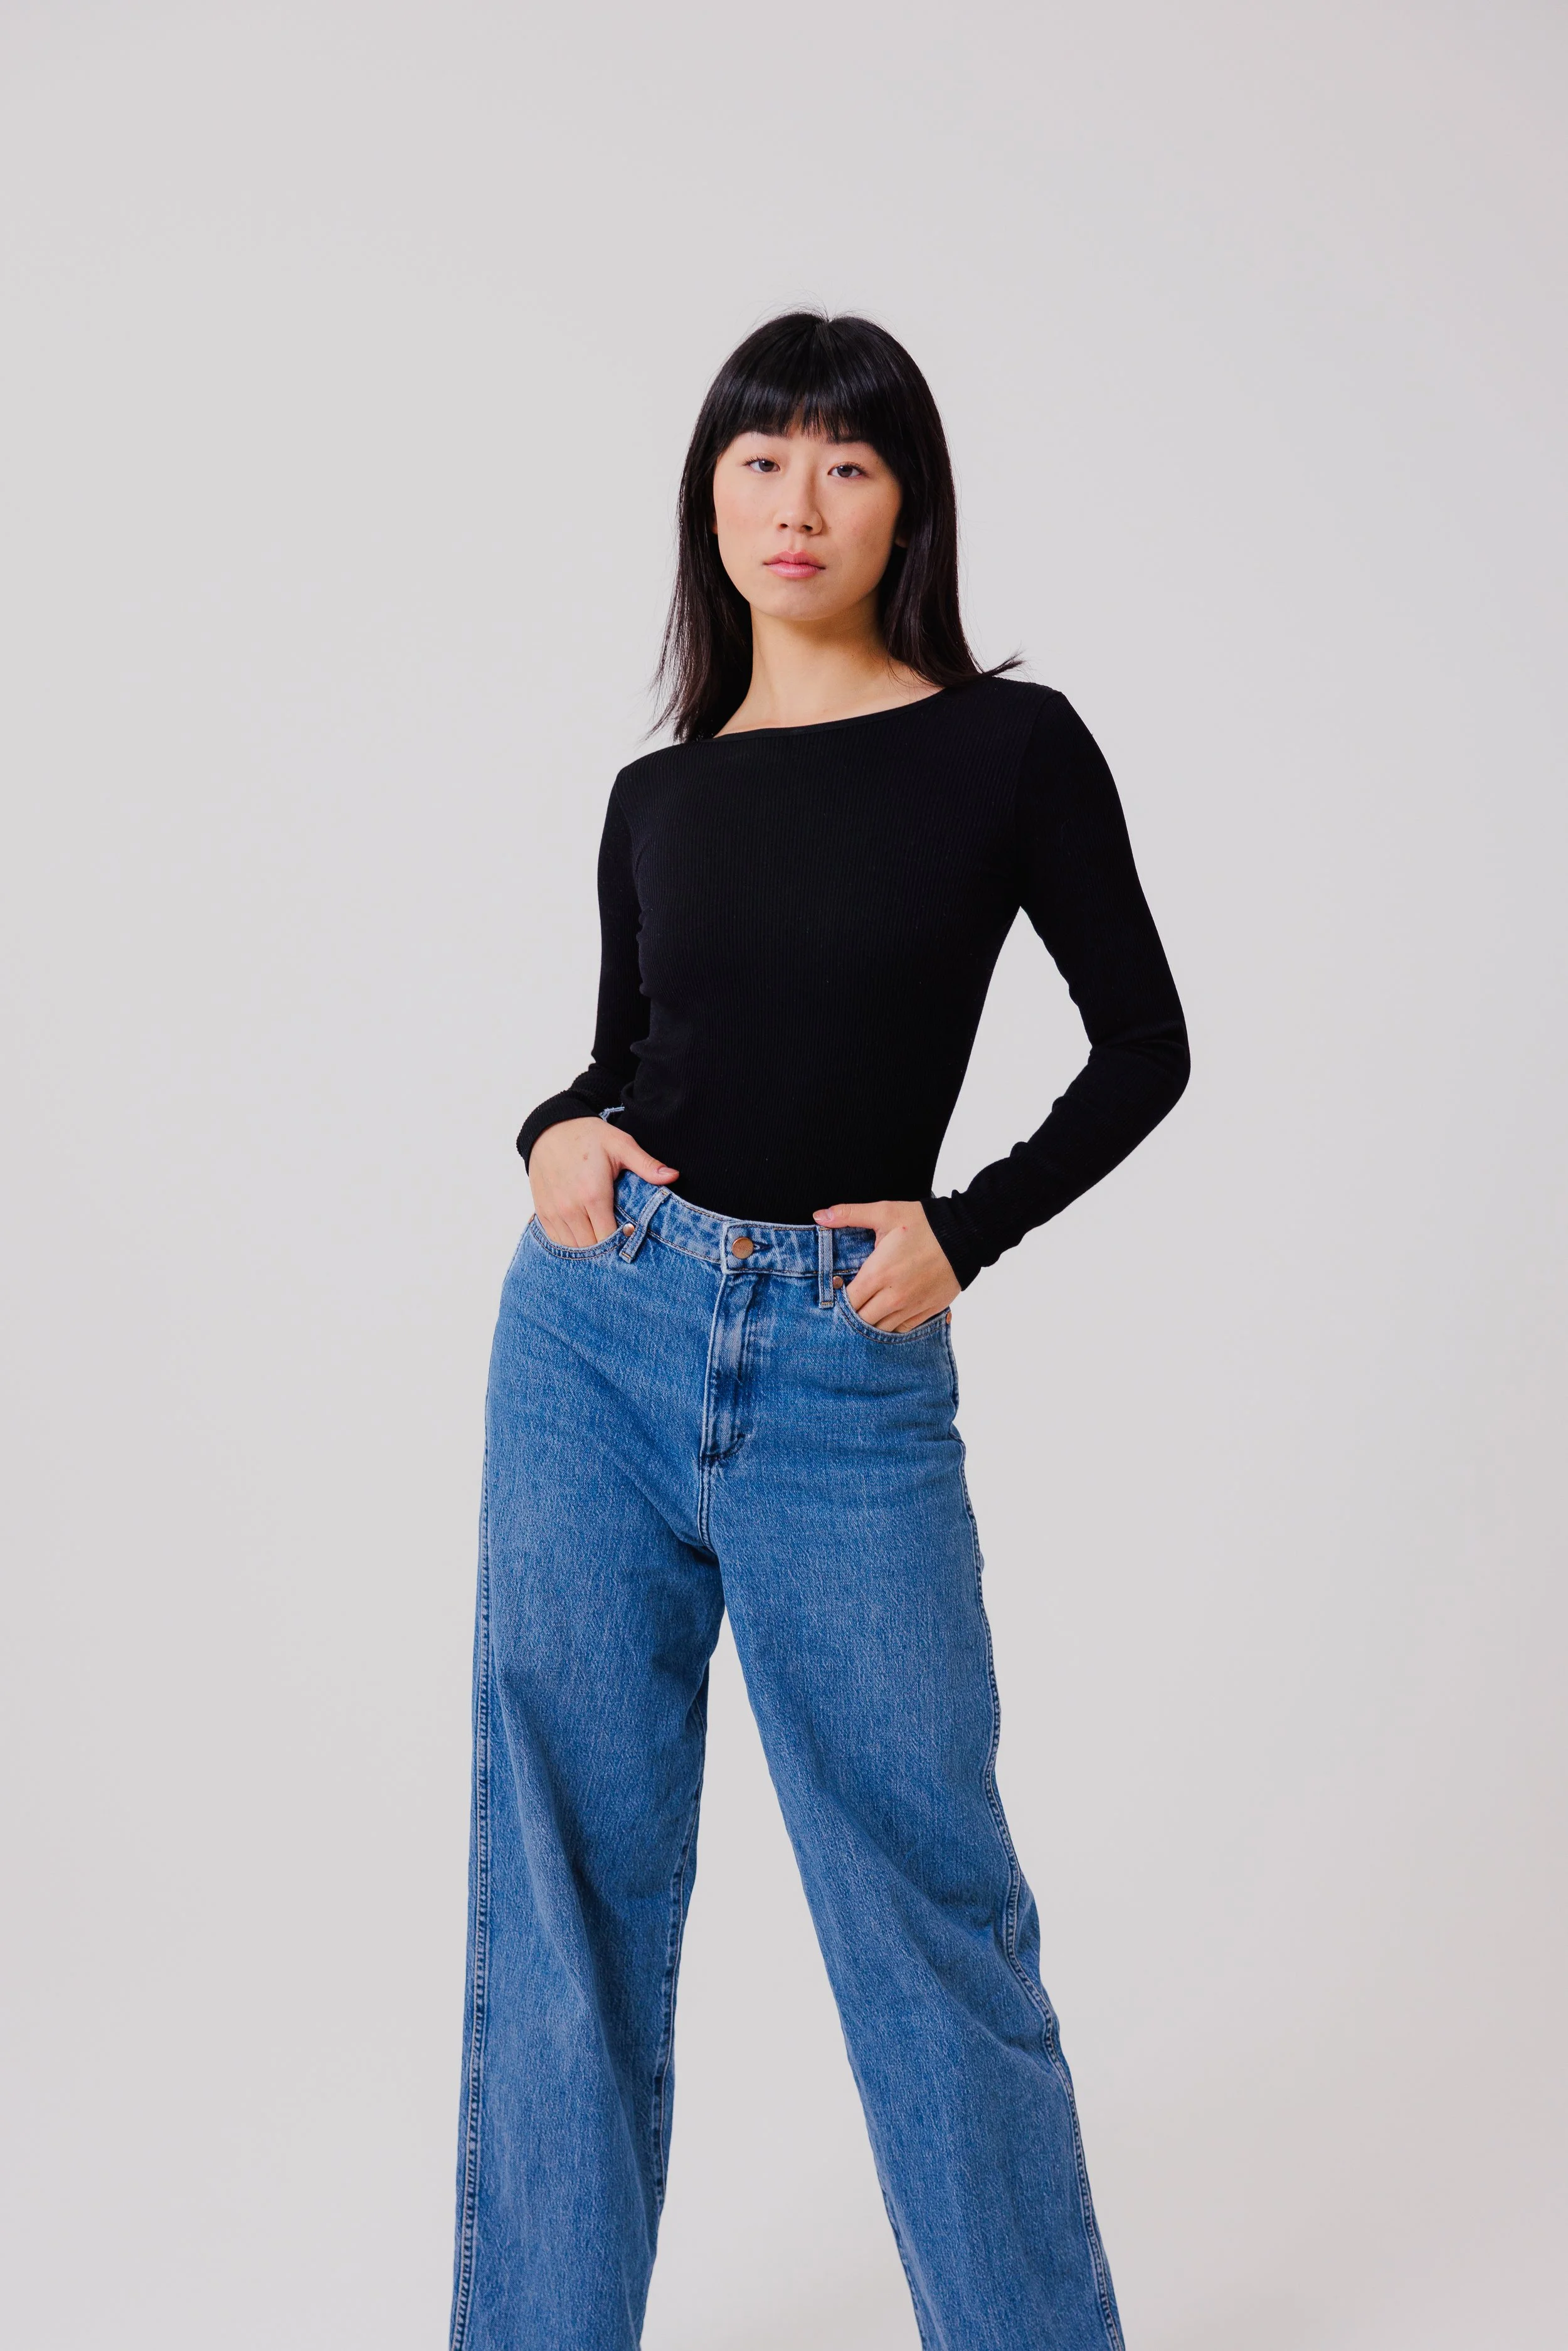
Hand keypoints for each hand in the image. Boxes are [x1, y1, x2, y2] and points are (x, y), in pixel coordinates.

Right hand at [528, 1118, 677, 1248]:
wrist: (549, 1128)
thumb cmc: (588, 1136)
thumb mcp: (620, 1145)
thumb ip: (646, 1164)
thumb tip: (674, 1176)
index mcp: (593, 1195)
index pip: (609, 1238)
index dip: (623, 1241)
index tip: (631, 1232)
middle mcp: (570, 1208)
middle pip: (592, 1248)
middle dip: (607, 1248)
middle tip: (619, 1239)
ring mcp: (554, 1212)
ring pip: (574, 1247)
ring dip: (589, 1247)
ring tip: (602, 1237)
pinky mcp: (543, 1212)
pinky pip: (557, 1241)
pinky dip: (571, 1243)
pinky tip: (583, 1234)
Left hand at [812, 1198, 959, 1331]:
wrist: (966, 1234)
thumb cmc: (924, 1223)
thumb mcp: (885, 1212)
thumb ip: (849, 1214)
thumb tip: (819, 1215)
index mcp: (878, 1274)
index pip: (847, 1301)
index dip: (839, 1298)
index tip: (839, 1288)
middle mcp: (893, 1296)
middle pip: (860, 1320)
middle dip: (852, 1312)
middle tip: (853, 1299)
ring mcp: (911, 1307)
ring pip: (880, 1329)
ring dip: (871, 1321)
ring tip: (868, 1307)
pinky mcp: (927, 1311)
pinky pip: (901, 1330)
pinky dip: (891, 1325)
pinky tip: (888, 1312)